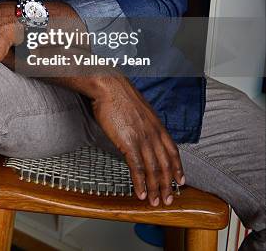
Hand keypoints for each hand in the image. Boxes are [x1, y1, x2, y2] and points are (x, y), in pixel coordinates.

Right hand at [90, 76, 184, 206]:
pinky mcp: (128, 143)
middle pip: (165, 165)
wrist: (109, 87)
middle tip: (168, 199)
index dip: (178, 169)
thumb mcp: (140, 109)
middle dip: (167, 185)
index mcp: (157, 126)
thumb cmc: (119, 95)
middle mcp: (154, 135)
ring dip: (155, 189)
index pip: (173, 152)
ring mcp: (142, 140)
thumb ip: (144, 124)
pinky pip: (137, 168)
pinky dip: (140, 183)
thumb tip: (142, 132)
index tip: (180, 181)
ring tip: (155, 202)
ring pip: (153, 170)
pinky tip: (141, 193)